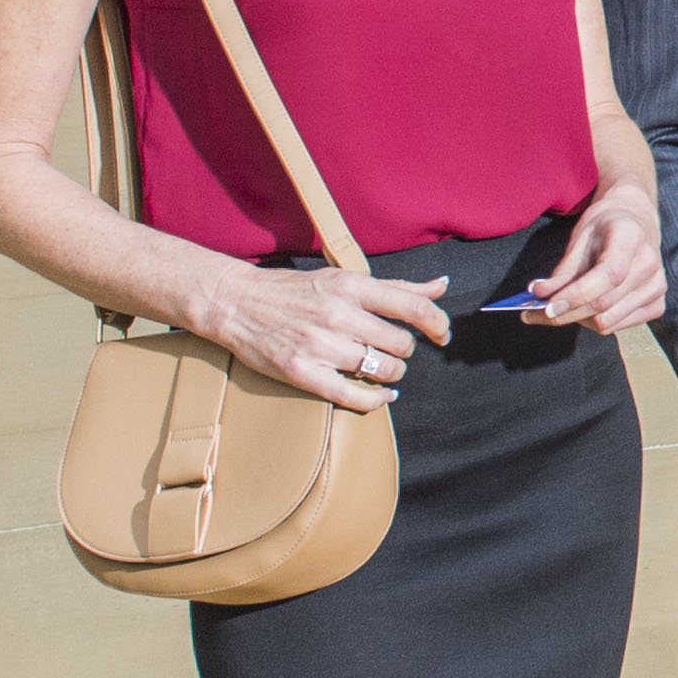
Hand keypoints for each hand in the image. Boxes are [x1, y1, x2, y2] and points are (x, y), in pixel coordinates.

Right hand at [199, 261, 451, 414]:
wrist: (237, 303)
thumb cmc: (294, 290)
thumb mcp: (344, 278)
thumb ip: (395, 286)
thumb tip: (441, 286)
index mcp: (351, 286)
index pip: (413, 307)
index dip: (437, 325)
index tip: (441, 335)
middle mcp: (338, 314)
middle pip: (401, 344)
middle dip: (405, 351)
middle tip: (394, 351)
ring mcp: (320, 345)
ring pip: (382, 370)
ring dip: (392, 374)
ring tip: (383, 369)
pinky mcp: (302, 372)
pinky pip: (353, 396)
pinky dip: (376, 400)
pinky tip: (382, 395)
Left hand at [525, 176, 666, 333]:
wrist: (635, 221)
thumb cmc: (605, 227)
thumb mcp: (580, 237)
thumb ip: (563, 270)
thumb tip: (539, 295)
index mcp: (631, 237)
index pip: (607, 276)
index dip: (575, 295)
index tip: (546, 307)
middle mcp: (649, 263)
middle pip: (603, 304)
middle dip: (565, 313)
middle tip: (535, 314)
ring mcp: (657, 286)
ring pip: (608, 321)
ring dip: (578, 319)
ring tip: (566, 305)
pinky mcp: (658, 304)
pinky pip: (619, 326)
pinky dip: (597, 321)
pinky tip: (588, 306)